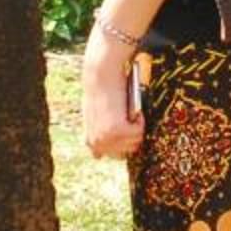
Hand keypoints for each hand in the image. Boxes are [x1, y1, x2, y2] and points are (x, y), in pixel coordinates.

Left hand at [82, 29, 144, 159]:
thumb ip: (101, 129)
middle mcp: (96, 143)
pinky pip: (139, 132)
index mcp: (89, 141)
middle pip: (125, 153)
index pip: (107, 155)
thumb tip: (107, 143)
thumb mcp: (97, 114)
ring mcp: (107, 138)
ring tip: (132, 112)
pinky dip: (141, 121)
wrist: (101, 74)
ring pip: (135, 143)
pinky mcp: (117, 130)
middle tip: (133, 119)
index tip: (126, 132)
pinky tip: (136, 110)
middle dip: (133, 137)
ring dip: (138, 128)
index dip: (120, 146)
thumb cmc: (101, 89)